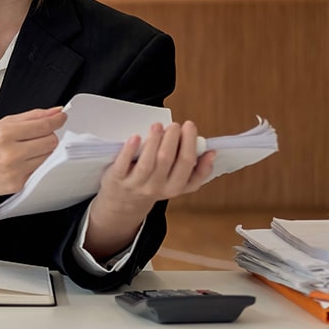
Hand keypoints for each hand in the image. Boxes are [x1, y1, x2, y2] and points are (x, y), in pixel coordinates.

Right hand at [0, 107, 65, 200]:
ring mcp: (15, 171)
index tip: (61, 118)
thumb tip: (54, 112)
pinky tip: (20, 163)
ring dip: (42, 151)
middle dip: (48, 136)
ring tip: (26, 150)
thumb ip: (30, 117)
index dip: (56, 120)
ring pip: (48, 157)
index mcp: (4, 134)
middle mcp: (10, 154)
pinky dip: (34, 165)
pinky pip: (39, 171)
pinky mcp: (18, 185)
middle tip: (37, 136)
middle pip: (51, 142)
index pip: (43, 126)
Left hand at [94, 120, 215, 221]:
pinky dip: (130, 150)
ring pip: (148, 163)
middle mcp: (156, 187)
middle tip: (175, 124)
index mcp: (175, 187)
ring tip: (158, 126)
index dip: (190, 145)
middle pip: (167, 161)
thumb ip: (195, 170)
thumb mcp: (177, 184)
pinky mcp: (117, 179)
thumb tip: (211, 152)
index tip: (190, 126)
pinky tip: (136, 137)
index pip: (187, 166)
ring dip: (154, 142)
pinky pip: (124, 164)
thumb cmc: (154, 185)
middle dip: (173, 139)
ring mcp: (136, 184)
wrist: (124, 204)